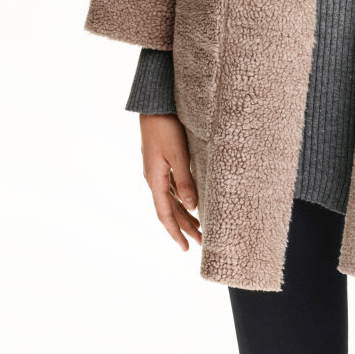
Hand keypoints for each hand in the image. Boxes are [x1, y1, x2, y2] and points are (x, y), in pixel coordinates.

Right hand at [139, 113, 201, 250]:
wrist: (154, 106)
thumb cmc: (165, 128)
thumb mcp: (178, 154)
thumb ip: (185, 180)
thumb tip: (193, 207)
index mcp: (155, 180)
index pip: (165, 214)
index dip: (176, 232)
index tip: (185, 248)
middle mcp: (154, 178)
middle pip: (170, 209)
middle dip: (184, 227)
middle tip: (200, 242)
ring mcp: (157, 170)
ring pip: (172, 199)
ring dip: (185, 214)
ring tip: (199, 227)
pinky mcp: (162, 161)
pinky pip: (173, 187)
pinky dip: (183, 198)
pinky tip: (191, 201)